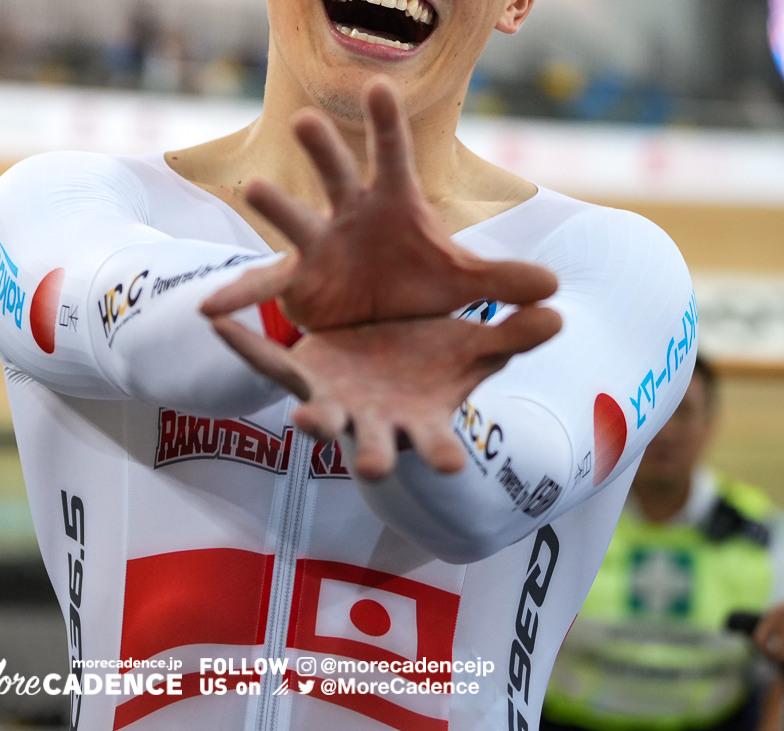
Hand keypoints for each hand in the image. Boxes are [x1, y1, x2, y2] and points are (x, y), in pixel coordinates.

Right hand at [200, 79, 556, 328]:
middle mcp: (348, 214)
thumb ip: (502, 282)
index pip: (392, 155)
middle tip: (303, 117)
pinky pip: (265, 287)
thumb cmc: (415, 286)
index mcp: (392, 203)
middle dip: (322, 149)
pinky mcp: (296, 283)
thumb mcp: (461, 285)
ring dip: (275, 204)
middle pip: (336, 174)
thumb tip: (555, 287)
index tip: (378, 85)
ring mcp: (317, 245)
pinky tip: (209, 309)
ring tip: (257, 186)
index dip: (385, 123)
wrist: (377, 324)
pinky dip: (236, 299)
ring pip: (293, 220)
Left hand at [212, 304, 560, 477]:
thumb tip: (561, 315)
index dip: (440, 454)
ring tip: (307, 418)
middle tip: (376, 466)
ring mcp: (335, 403)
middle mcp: (375, 421)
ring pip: (321, 415)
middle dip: (374, 456)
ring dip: (314, 419)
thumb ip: (512, 334)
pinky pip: (268, 363)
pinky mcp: (301, 374)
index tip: (450, 467)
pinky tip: (222, 326)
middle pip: (374, 446)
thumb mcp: (476, 342)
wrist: (393, 341)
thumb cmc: (437, 355)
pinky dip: (247, 347)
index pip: (434, 445)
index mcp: (420, 418)